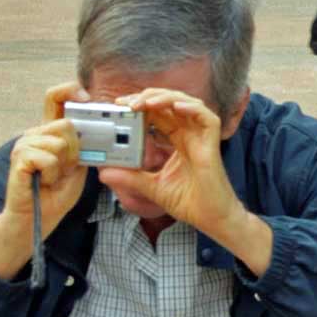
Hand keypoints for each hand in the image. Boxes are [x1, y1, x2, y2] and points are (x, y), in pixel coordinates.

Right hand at [0, 83, 89, 278]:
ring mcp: (24, 144)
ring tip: (52, 177)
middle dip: (74, 150)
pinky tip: (45, 181)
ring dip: (63, 165)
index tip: (86, 98)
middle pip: (66, 124)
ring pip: (60, 142)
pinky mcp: (20, 158)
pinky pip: (49, 158)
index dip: (70, 90)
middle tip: (64, 168)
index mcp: (49, 131)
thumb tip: (96, 126)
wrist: (37, 219)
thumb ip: (83, 145)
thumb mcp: (78, 164)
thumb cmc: (57, 193)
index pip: (55, 97)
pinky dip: (53, 173)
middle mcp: (34, 133)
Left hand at [99, 89, 242, 236]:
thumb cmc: (191, 202)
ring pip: (187, 104)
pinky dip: (192, 109)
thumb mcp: (152, 187)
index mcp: (178, 141)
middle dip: (148, 97)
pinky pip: (207, 118)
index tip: (121, 106)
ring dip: (166, 98)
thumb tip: (104, 173)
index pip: (158, 114)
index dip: (141, 106)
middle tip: (127, 102)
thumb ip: (131, 178)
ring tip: (145, 103)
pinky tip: (176, 108)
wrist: (211, 219)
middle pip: (170, 103)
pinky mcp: (212, 144)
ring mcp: (202, 138)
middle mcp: (190, 135)